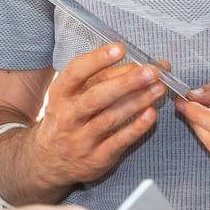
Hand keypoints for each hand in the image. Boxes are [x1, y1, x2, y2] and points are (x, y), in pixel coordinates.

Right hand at [20, 44, 165, 193]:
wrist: (50, 161)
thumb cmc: (69, 118)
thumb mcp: (76, 95)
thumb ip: (106, 78)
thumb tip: (141, 65)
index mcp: (61, 94)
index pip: (75, 72)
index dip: (97, 59)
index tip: (120, 48)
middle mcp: (68, 116)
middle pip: (96, 97)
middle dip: (126, 82)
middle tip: (152, 72)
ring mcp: (81, 140)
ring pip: (110, 118)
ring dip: (138, 102)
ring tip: (158, 88)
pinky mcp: (97, 158)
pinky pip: (119, 141)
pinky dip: (136, 127)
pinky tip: (151, 114)